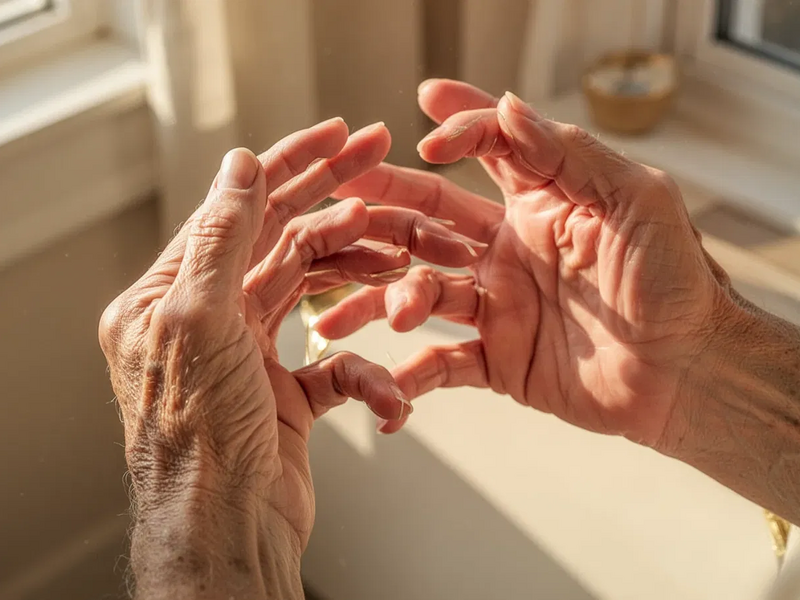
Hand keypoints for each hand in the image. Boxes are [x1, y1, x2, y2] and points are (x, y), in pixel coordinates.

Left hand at [99, 119, 484, 597]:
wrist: (224, 528)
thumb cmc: (197, 435)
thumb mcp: (199, 319)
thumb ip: (220, 238)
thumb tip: (238, 166)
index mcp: (174, 295)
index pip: (239, 210)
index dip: (291, 165)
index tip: (339, 135)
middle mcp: (211, 318)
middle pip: (283, 239)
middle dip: (335, 199)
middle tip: (382, 160)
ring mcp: (251, 355)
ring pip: (316, 292)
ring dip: (359, 276)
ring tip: (400, 256)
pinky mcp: (287, 393)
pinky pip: (337, 365)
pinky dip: (365, 372)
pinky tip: (386, 392)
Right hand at [317, 80, 730, 448]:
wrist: (687, 373)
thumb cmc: (674, 282)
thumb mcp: (636, 199)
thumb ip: (568, 153)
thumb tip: (506, 106)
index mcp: (543, 204)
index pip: (488, 151)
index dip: (456, 129)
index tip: (426, 129)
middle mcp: (509, 250)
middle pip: (430, 218)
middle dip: (383, 202)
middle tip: (340, 192)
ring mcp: (498, 305)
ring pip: (421, 291)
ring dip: (385, 298)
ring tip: (362, 311)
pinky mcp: (496, 360)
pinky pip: (439, 366)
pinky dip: (408, 378)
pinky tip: (385, 387)